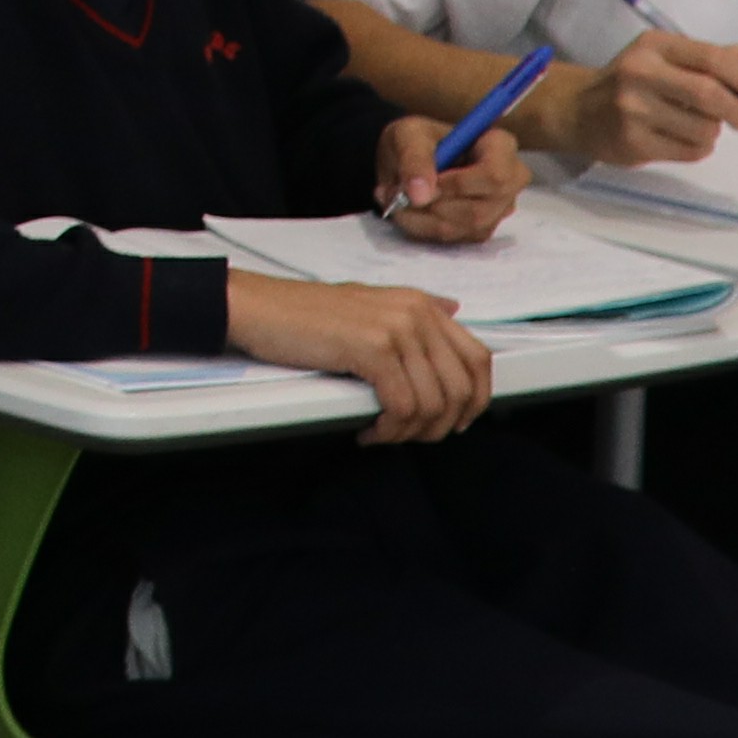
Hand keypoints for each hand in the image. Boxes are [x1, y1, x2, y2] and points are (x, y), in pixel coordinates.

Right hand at [231, 273, 492, 442]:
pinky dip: (390, 430)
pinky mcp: (373, 349)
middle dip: (443, 424)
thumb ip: (414, 308)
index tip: (456, 422)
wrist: (259, 307)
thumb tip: (453, 309)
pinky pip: (402, 406)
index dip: (476, 399)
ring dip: (411, 432)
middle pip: (462, 387)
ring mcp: (396, 329)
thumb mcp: (370, 301)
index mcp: (420, 303)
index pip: (478, 357)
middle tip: (415, 436)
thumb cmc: (305, 312)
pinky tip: (369, 432)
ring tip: (385, 435)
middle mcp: (416, 313)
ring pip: (433, 403)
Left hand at [374, 115, 529, 242]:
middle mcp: (509, 181)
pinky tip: (409, 210)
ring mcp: (498, 209)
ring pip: (466, 228)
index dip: (459, 184)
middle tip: (404, 192)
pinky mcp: (482, 229)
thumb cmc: (416, 139)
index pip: (495, 175)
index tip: (429, 180)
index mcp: (499, 146)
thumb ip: (413, 160)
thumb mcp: (407, 136)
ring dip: (424, 218)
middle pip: (480, 210)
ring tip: (399, 198)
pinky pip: (456, 239)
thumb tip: (420, 196)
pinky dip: (423, 227)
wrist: (408, 158)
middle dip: (436, 206)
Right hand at [551, 34, 737, 167]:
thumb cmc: (634, 81)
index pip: (714, 59)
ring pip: (704, 128)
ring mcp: (632, 109)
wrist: (579, 110)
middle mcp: (640, 73)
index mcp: (654, 46)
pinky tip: (678, 138)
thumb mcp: (665, 57)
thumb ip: (711, 59)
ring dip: (713, 132)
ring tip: (696, 126)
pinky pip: (690, 151)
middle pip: (710, 95)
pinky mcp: (632, 142)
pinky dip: (698, 148)